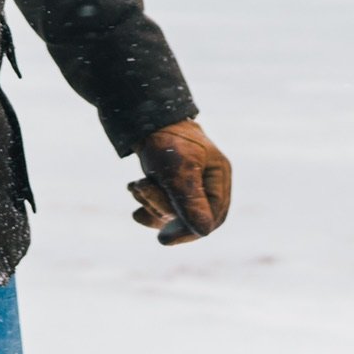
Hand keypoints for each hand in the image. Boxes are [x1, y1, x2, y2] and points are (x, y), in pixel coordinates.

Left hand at [128, 118, 231, 244]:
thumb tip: (204, 232)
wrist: (143, 115)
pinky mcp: (174, 181)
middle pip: (190, 216)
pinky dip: (147, 200)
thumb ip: (190, 201)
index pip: (213, 217)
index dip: (189, 232)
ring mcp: (192, 182)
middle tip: (141, 191)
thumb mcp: (177, 171)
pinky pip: (163, 204)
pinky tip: (134, 187)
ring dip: (151, 201)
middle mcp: (209, 180)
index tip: (163, 238)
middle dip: (163, 210)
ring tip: (136, 183)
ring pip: (173, 212)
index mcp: (219, 176)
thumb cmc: (166, 140)